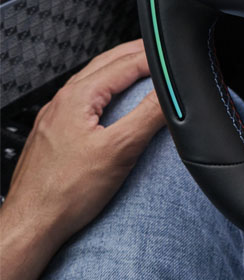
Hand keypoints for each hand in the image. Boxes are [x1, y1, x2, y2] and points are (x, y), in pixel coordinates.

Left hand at [0, 40, 166, 279]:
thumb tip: (173, 92)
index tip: (177, 56)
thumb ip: (149, 115)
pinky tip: (115, 104)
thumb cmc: (66, 193)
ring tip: (145, 71)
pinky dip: (107, 89)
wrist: (31, 225)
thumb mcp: (120, 150)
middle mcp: (62, 102)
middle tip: (165, 54)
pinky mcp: (54, 134)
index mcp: (77, 97)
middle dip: (138, 54)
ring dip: (122, 70)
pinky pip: (84, 99)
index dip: (155, 56)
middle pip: (107, 63)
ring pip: (94, 80)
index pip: (125, 62)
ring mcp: (54, 117)